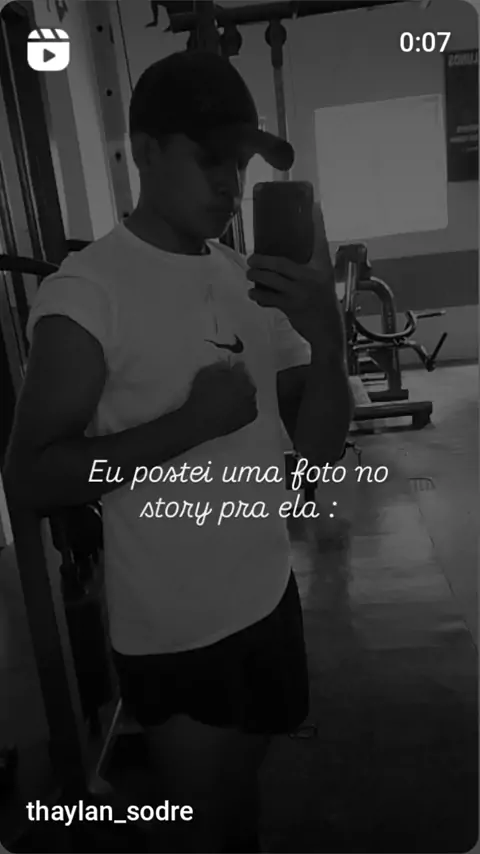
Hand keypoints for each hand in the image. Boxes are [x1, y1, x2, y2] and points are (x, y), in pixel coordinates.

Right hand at [184, 360, 257, 441]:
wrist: (200, 421)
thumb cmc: (201, 398)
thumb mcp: (205, 374)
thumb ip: (219, 367)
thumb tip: (225, 366)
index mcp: (239, 376)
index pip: (241, 367)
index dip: (235, 367)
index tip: (232, 368)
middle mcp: (248, 389)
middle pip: (247, 381)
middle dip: (240, 382)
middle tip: (229, 385)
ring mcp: (250, 403)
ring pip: (249, 395)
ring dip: (243, 394)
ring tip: (229, 398)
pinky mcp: (249, 417)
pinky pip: (250, 408)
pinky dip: (244, 407)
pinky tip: (234, 408)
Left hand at [246, 203, 343, 352]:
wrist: (328, 329)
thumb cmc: (324, 301)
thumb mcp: (324, 278)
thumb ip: (313, 262)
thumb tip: (298, 247)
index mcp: (322, 268)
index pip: (319, 240)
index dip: (316, 223)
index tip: (313, 206)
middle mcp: (311, 278)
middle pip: (280, 264)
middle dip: (261, 261)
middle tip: (251, 259)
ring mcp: (299, 294)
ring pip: (271, 281)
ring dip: (256, 277)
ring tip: (250, 275)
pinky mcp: (290, 308)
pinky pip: (269, 299)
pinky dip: (258, 296)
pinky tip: (253, 293)